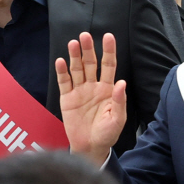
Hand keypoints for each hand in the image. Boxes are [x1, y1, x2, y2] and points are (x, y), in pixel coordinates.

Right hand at [56, 32, 125, 165]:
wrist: (90, 147)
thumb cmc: (107, 133)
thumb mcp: (118, 119)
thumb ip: (119, 101)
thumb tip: (121, 82)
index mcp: (107, 89)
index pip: (109, 65)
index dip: (108, 51)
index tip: (108, 37)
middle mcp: (93, 86)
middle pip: (90, 63)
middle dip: (88, 49)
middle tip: (85, 35)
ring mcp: (79, 91)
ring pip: (76, 69)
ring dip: (75, 56)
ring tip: (73, 43)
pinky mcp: (67, 98)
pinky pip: (64, 82)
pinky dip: (62, 71)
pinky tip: (61, 61)